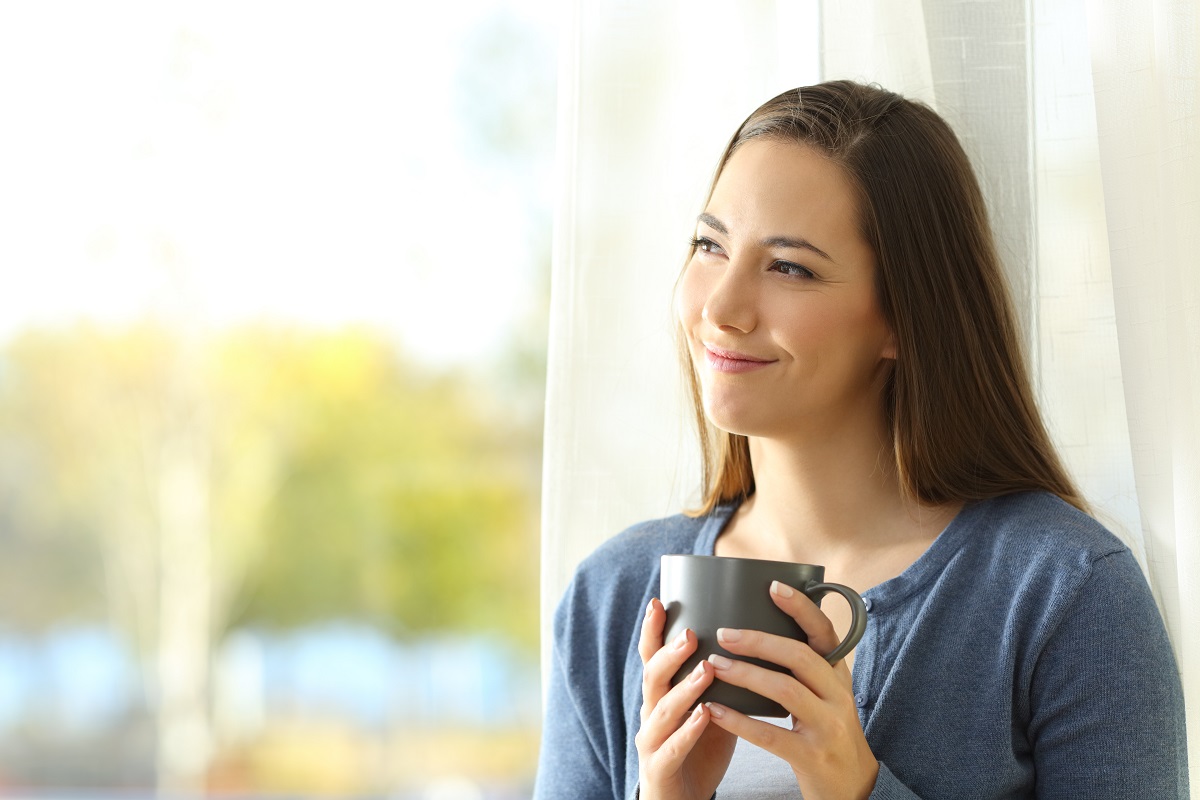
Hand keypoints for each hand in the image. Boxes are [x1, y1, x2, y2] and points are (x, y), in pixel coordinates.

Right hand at [635, 597, 735, 799]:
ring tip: (706, 670)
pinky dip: (687, 730)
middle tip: (690, 634)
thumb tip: (751, 642)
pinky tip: (704, 715)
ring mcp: (651, 741)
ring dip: (684, 688)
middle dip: (670, 653)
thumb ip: (719, 679)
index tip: (659, 602)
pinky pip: (672, 747)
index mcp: (661, 694)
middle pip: (652, 677)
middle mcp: (650, 712)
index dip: (652, 631)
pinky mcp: (659, 769)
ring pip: (661, 709)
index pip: (652, 657)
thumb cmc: (700, 749)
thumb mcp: (707, 707)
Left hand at [703, 581, 878, 799]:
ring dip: (746, 674)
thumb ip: (803, 667)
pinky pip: (770, 735)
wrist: (853, 788)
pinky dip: (738, 720)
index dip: (801, 607)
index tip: (772, 587)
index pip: (824, 632)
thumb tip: (758, 627)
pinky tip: (713, 709)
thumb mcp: (826, 694)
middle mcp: (839, 696)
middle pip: (800, 656)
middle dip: (760, 641)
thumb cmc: (827, 732)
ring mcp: (828, 727)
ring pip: (786, 690)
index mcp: (838, 675)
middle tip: (724, 633)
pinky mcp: (812, 757)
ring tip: (714, 665)